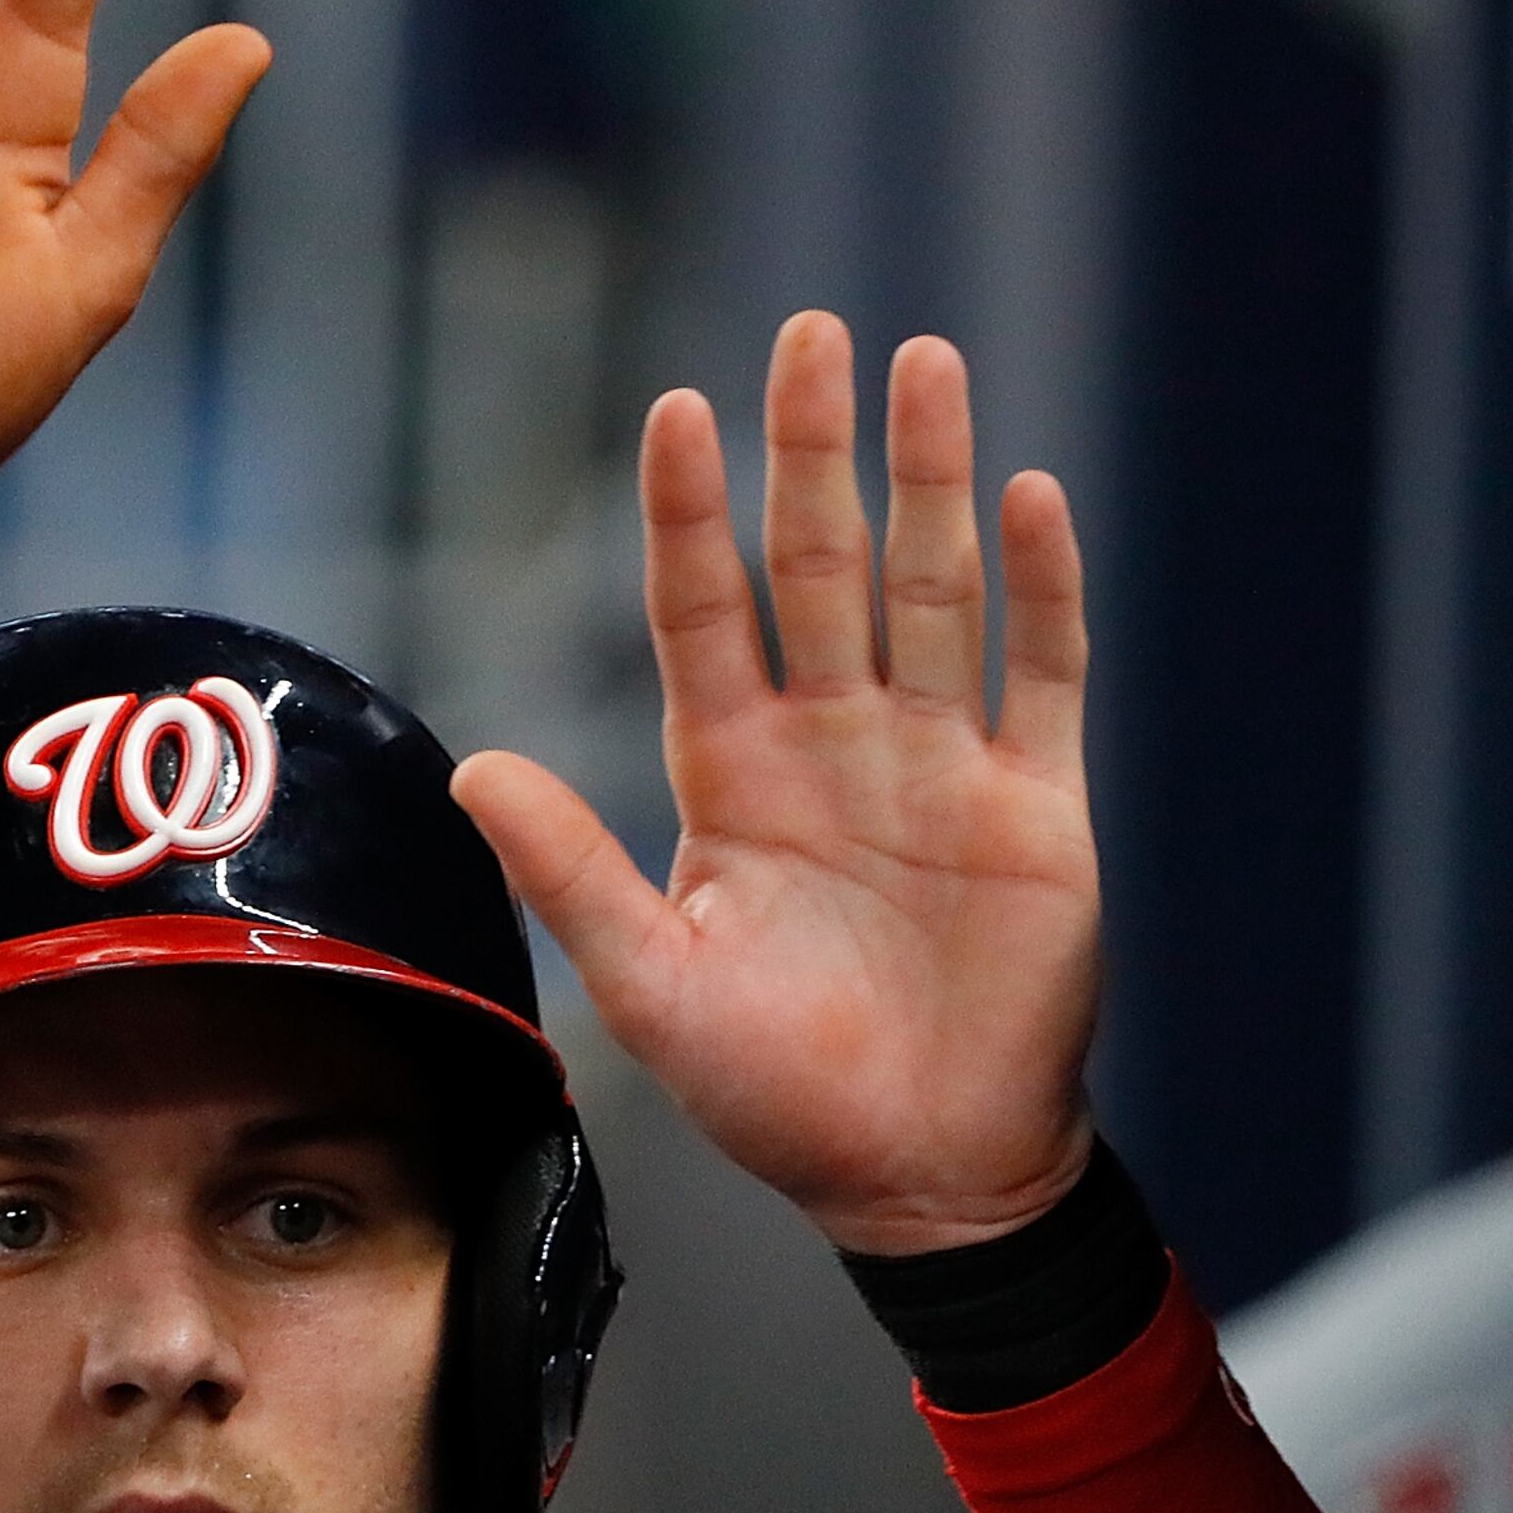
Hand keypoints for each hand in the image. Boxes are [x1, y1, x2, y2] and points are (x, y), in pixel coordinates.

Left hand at [456, 313, 1097, 1251]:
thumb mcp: (652, 986)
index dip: (689, 515)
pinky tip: (1023, 495)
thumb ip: (571, 870)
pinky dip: (1038, 586)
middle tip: (809, 335)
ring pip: (933, 589)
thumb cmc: (775, 1093)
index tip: (677, 410)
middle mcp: (836, 744)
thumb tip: (470, 764)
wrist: (921, 1177)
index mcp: (734, 775)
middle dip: (814, 451)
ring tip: (922, 362)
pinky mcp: (1036, 805)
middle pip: (820, 567)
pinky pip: (1042, 671)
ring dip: (928, 479)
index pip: (704, 612)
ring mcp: (940, 765)